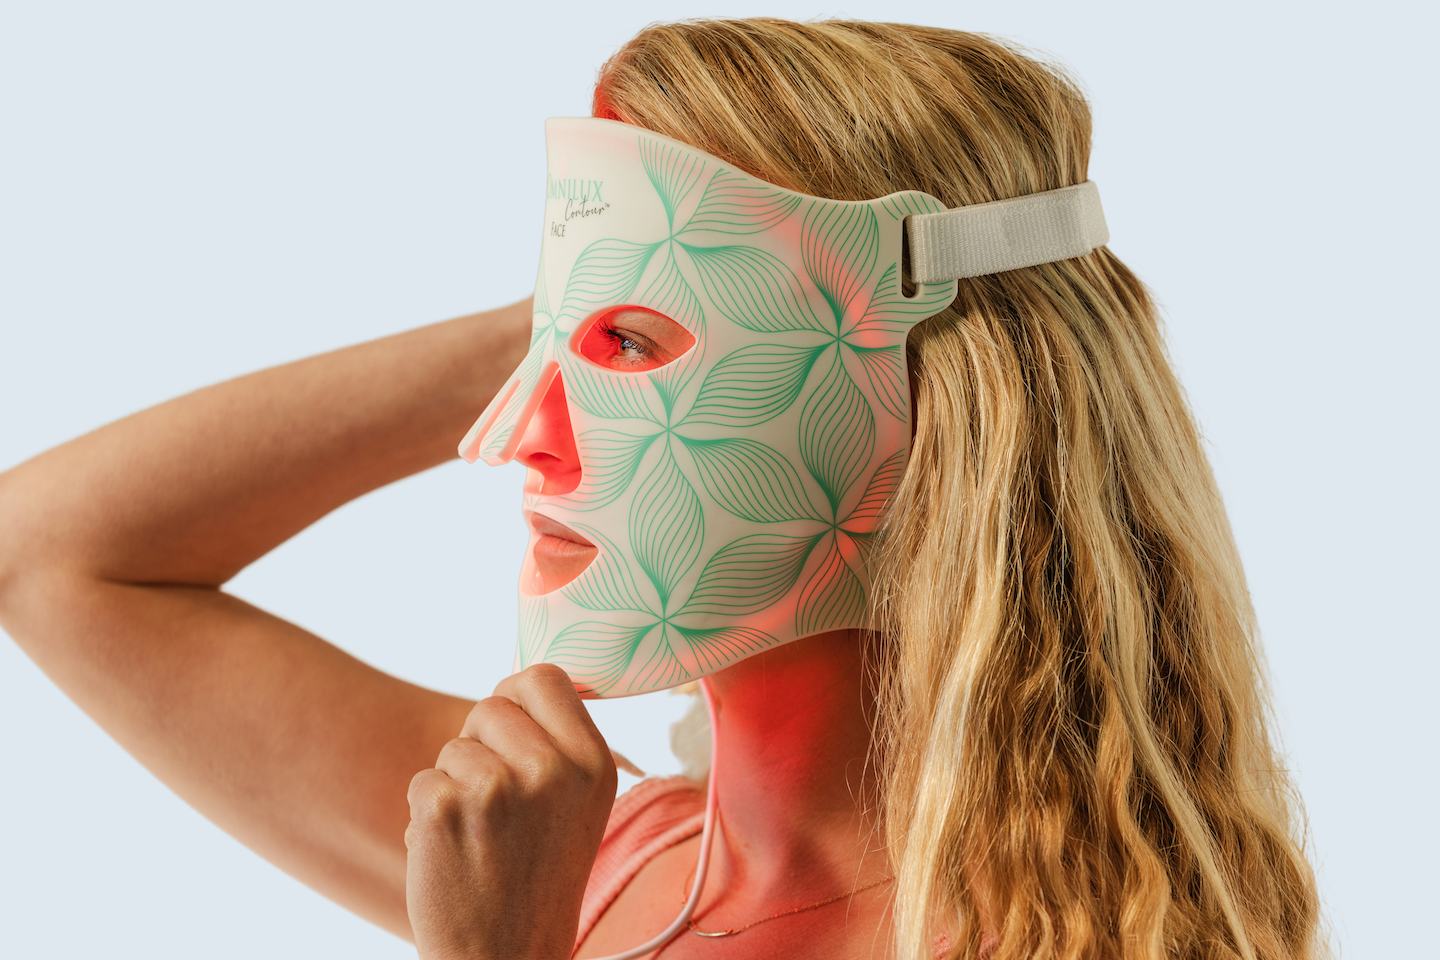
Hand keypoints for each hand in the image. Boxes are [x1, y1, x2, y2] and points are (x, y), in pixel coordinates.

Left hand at [405, 664, 616, 959]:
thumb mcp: (579, 803)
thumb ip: (560, 742)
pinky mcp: (446, 807)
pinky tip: (454, 851)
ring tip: (480, 835)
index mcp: (593, 762)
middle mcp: (552, 768)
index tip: (513, 735)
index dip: (518, 699)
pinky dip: (428, 813)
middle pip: (491, 705)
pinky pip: (423, 779)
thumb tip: (522, 680)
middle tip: (499, 805)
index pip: (544, 676)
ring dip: (455, 784)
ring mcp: (498, 787)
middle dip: (482, 744)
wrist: (508, 954)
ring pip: (453, 746)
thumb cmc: (538, 874)